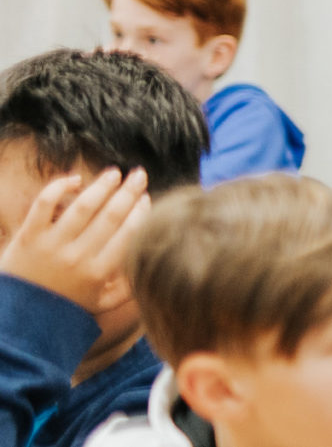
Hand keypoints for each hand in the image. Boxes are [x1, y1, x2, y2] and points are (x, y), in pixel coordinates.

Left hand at [0, 169, 150, 314]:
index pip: (128, 234)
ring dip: (101, 186)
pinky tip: (75, 180)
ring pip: (82, 207)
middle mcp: (78, 257)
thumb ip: (130, 287)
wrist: (20, 317)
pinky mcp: (28, 236)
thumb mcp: (102, 303)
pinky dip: (59, 187)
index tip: (147, 198)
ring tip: (114, 172)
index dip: (141, 213)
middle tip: (140, 174)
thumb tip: (153, 264)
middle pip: (110, 216)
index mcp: (100, 273)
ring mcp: (52, 245)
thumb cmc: (65, 307)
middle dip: (129, 192)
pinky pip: (45, 204)